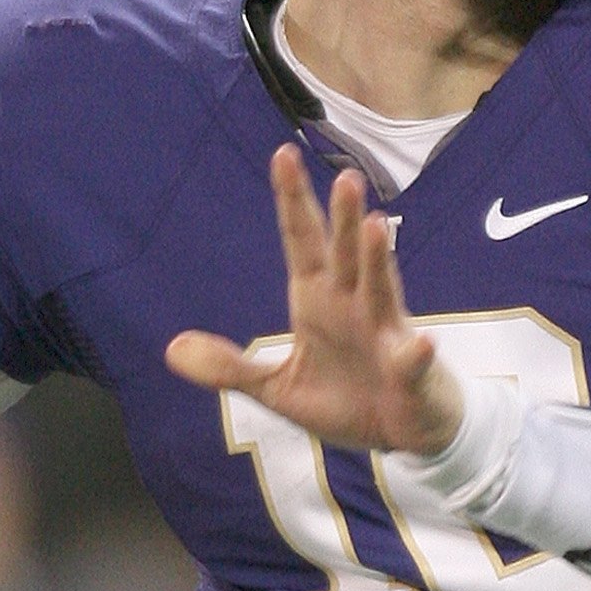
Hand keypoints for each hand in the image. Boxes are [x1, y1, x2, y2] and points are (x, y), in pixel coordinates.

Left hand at [166, 146, 464, 455]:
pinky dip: (414, 352)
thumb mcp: (276, 387)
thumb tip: (172, 348)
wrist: (398, 435)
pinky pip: (410, 360)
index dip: (293, 200)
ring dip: (378, 259)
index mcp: (317, 299)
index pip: (302, 240)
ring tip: (375, 227)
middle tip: (345, 178)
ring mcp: (385, 334)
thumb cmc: (343, 399)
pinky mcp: (409, 372)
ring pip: (381, 290)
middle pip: (345, 253)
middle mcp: (353, 304)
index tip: (284, 155)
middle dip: (343, 218)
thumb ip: (229, 368)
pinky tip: (418, 342)